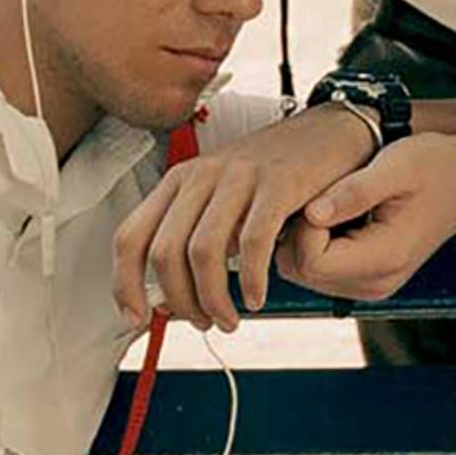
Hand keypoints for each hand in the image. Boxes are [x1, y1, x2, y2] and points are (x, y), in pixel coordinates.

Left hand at [113, 107, 378, 330]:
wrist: (331, 132)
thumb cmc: (276, 173)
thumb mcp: (222, 198)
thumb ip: (194, 237)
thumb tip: (168, 298)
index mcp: (180, 180)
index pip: (130, 236)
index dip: (125, 284)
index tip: (137, 318)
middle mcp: (202, 175)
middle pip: (165, 252)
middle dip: (180, 301)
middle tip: (202, 322)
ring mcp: (239, 177)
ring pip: (203, 252)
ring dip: (212, 299)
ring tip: (229, 319)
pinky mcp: (278, 184)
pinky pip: (253, 242)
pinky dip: (252, 280)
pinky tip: (258, 297)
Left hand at [279, 132, 455, 305]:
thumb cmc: (438, 167)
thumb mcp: (398, 165)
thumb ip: (354, 192)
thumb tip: (311, 213)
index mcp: (384, 259)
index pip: (311, 261)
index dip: (304, 225)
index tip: (326, 193)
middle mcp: (375, 283)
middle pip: (300, 271)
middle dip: (299, 232)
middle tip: (327, 194)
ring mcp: (370, 285)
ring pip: (303, 272)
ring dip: (306, 237)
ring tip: (336, 203)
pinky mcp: (366, 278)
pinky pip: (318, 269)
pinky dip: (316, 243)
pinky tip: (339, 216)